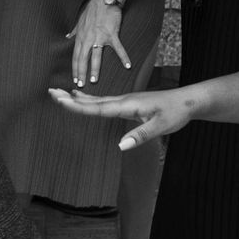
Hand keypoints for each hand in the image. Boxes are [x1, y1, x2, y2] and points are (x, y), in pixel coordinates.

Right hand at [49, 83, 196, 148]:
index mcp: (127, 105)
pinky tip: (84, 97)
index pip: (98, 108)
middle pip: (92, 101)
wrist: (187, 101)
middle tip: (51, 92)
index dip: (78, 106)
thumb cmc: (175, 113)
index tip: (61, 100)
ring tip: (61, 93)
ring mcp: (125, 101)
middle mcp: (123, 101)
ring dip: (78, 98)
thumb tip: (120, 146)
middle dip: (71, 98)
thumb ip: (141, 135)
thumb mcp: (161, 126)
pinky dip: (90, 100)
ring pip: (97, 100)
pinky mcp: (128, 103)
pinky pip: (104, 102)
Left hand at [67, 0, 130, 88]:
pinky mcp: (112, 35)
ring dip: (94, 70)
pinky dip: (123, 57)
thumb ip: (74, 31)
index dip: (75, 68)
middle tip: (80, 85)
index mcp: (81, 36)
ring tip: (94, 81)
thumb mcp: (79, 20)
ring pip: (96, 56)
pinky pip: (118, 48)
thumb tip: (67, 37)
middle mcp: (88, 39)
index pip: (76, 56)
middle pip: (83, 59)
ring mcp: (100, 37)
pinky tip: (127, 66)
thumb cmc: (92, 8)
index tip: (75, 79)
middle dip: (81, 73)